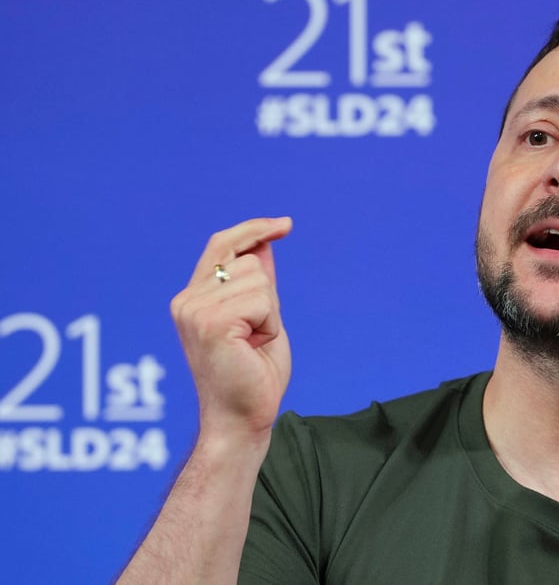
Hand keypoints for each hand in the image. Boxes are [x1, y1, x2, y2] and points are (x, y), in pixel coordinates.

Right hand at [170, 217, 293, 444]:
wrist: (243, 420)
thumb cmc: (253, 376)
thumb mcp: (261, 319)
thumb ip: (258, 283)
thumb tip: (265, 244)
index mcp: (193, 298)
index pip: (222, 246)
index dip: (253, 230)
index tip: (285, 225)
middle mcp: (187, 301)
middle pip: (251, 263)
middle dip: (268, 299)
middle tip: (256, 338)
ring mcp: (195, 310)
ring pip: (260, 280)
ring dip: (270, 315)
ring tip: (253, 345)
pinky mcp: (210, 323)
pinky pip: (263, 300)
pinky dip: (271, 325)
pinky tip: (254, 348)